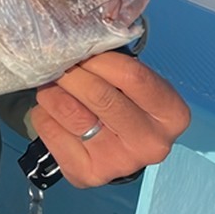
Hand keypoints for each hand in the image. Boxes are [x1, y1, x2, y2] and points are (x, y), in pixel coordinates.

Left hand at [31, 51, 189, 187]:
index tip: (83, 52)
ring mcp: (119, 163)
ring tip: (52, 86)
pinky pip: (49, 129)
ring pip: (69, 111)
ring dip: (51, 91)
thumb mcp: (130, 80)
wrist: (112, 145)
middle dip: (72, 73)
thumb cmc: (122, 100)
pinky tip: (51, 111)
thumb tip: (73, 41)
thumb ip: (112, 61)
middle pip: (99, 95)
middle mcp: (152, 143)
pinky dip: (43, 112)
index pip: (132, 76)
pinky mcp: (87, 173)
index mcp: (172, 114)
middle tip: (60, 64)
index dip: (99, 59)